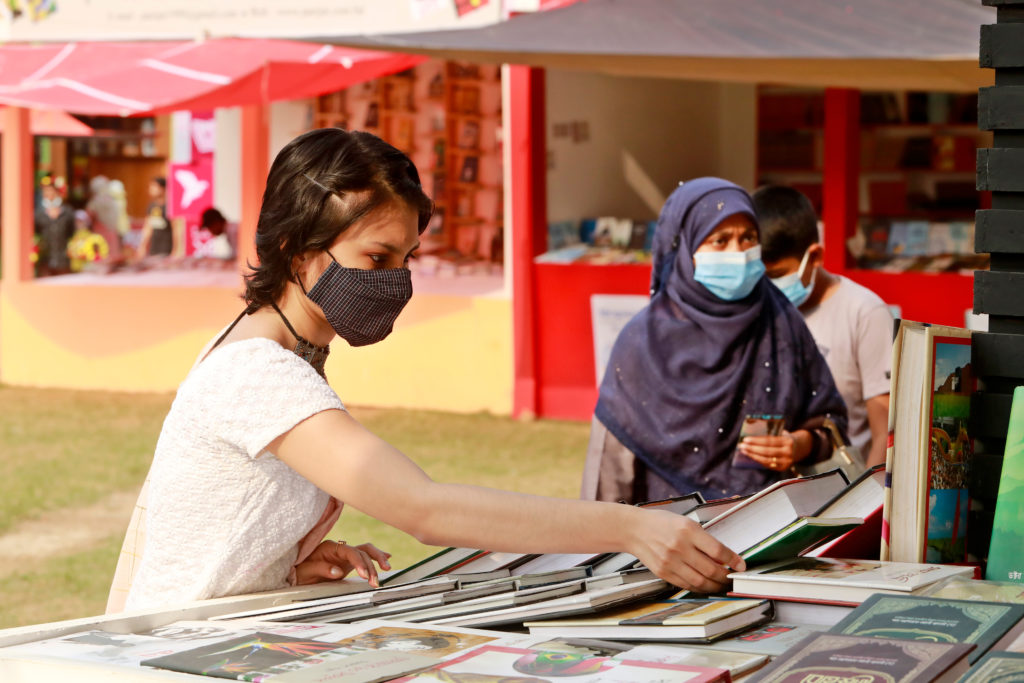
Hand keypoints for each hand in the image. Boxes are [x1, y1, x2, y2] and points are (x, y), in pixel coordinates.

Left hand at [293, 540, 390, 587]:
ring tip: (387, 569)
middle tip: (374, 581)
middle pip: (361, 551)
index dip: (359, 562)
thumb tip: (338, 571)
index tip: (364, 575)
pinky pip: (365, 556)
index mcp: (329, 548)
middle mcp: (339, 549)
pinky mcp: (348, 562)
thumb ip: (320, 569)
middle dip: (371, 565)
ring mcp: (345, 555)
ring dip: (377, 560)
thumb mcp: (304, 571)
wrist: (296, 574)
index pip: (350, 552)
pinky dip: (376, 557)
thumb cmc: (299, 572)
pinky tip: (386, 558)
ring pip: (366, 552)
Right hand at [630, 509, 745, 592]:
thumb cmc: (661, 523)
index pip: (717, 550)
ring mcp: (670, 561)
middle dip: (726, 577)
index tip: (741, 565)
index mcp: (688, 530)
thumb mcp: (686, 522)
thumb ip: (704, 539)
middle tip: (733, 578)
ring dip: (715, 586)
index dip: (733, 560)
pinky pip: (686, 585)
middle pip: (711, 569)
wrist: (634, 529)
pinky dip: (700, 588)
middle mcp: (679, 546)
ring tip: (721, 584)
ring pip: (700, 582)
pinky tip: (705, 585)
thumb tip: (724, 558)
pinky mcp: (663, 572)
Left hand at [738, 429, 811, 471]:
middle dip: (752, 448)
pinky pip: (767, 464)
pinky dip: (758, 460)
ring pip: (766, 459)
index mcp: (788, 441)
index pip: (769, 441)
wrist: (798, 448)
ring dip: (753, 455)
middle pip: (767, 451)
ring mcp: (786, 462)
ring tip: (743, 451)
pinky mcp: (782, 468)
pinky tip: (751, 456)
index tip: (745, 439)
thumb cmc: (783, 438)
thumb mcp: (780, 433)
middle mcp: (788, 452)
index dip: (757, 440)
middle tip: (741, 445)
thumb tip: (751, 438)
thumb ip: (770, 435)